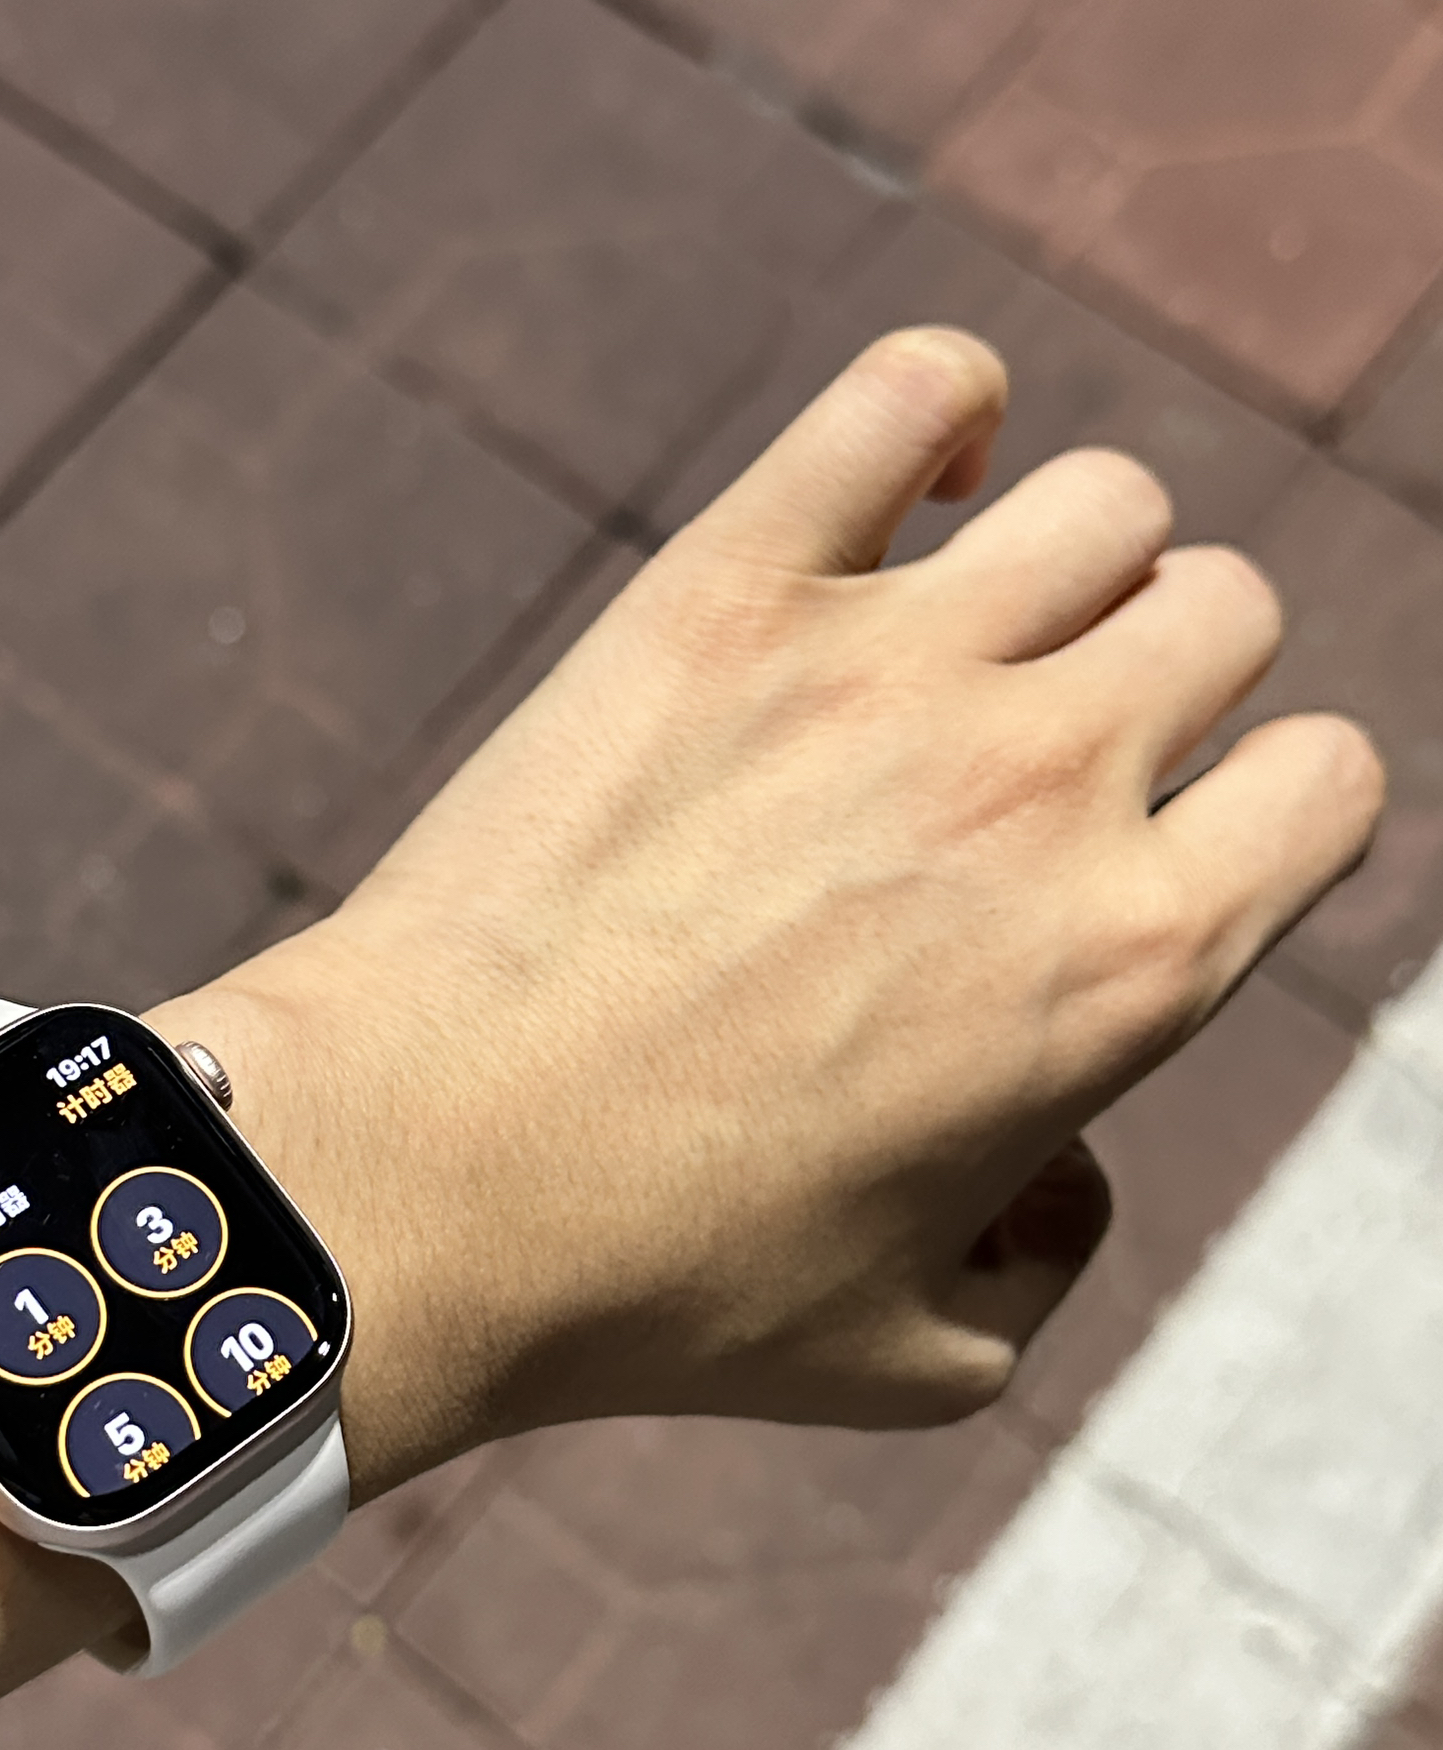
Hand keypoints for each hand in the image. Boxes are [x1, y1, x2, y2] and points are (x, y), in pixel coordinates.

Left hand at [161, 332, 1382, 1494]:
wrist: (419, 1177)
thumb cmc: (663, 1286)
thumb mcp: (925, 1355)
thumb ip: (1056, 1262)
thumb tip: (1065, 1172)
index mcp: (1130, 963)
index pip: (1331, 782)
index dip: (1268, 817)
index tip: (1167, 854)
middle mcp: (1043, 783)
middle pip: (1225, 613)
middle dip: (1169, 682)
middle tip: (1035, 769)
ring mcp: (886, 665)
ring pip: (1105, 502)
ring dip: (1068, 565)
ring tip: (962, 646)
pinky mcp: (729, 588)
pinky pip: (908, 393)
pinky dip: (939, 414)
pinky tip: (900, 498)